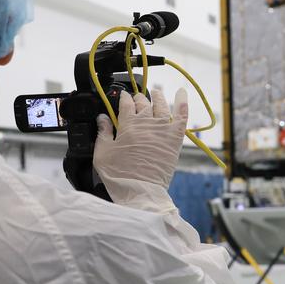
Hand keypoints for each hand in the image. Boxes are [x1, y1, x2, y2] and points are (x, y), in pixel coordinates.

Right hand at [94, 86, 187, 204]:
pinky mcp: (174, 139)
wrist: (139, 191)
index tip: (122, 96)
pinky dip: (182, 103)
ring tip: (156, 92)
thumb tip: (102, 117)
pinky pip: (181, 116)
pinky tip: (181, 93)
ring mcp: (162, 130)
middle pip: (143, 103)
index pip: (126, 103)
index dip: (123, 98)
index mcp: (128, 125)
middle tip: (137, 99)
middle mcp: (146, 124)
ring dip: (158, 96)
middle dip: (139, 98)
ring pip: (161, 105)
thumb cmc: (119, 175)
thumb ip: (102, 132)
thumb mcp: (102, 152)